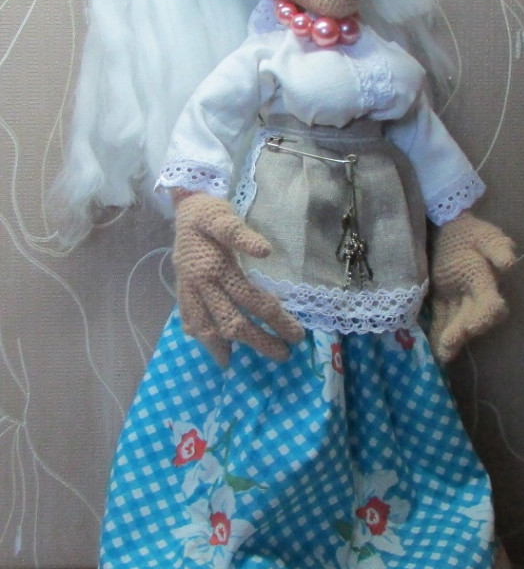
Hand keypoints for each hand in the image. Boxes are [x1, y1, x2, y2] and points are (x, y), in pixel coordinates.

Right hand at [172, 192, 303, 366]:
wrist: (182, 204)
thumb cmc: (209, 211)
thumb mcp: (226, 216)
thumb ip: (243, 235)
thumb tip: (265, 251)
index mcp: (216, 268)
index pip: (253, 301)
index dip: (277, 320)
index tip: (297, 335)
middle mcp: (201, 284)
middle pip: (232, 322)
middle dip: (259, 341)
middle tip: (282, 355)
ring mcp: (188, 289)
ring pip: (206, 328)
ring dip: (222, 348)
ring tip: (233, 363)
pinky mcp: (180, 288)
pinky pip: (187, 318)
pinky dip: (199, 335)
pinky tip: (210, 345)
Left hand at [429, 211, 515, 362]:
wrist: (453, 227)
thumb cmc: (474, 233)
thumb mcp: (487, 237)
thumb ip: (498, 249)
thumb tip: (509, 264)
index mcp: (485, 280)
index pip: (488, 303)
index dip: (483, 316)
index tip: (472, 327)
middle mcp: (473, 294)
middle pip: (470, 317)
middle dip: (461, 332)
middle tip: (448, 346)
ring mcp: (457, 297)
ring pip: (455, 320)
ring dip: (450, 337)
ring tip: (442, 356)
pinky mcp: (442, 296)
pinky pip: (441, 315)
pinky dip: (438, 331)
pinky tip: (434, 349)